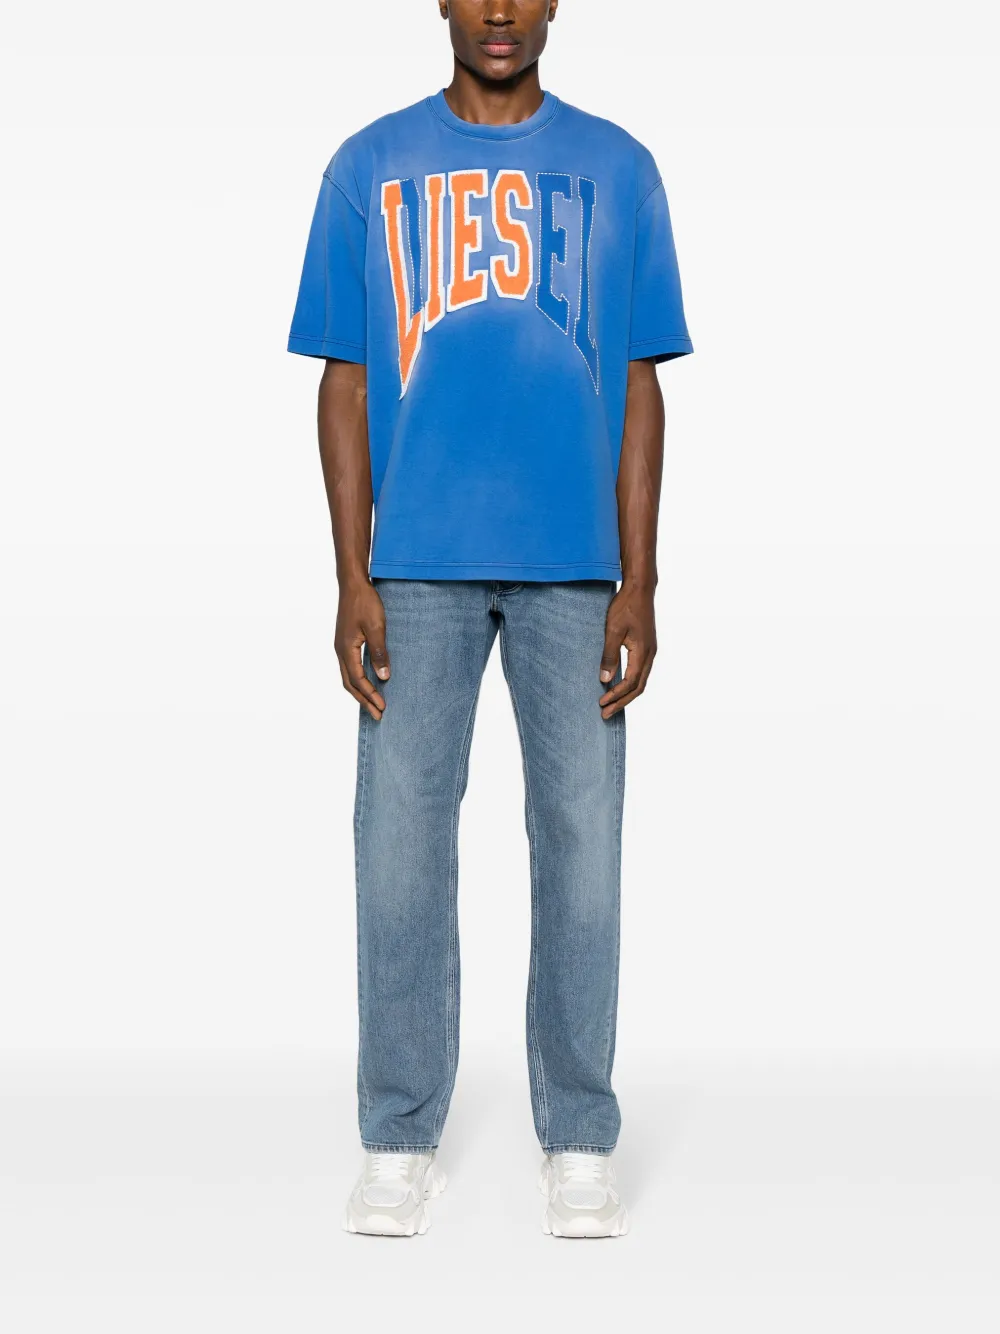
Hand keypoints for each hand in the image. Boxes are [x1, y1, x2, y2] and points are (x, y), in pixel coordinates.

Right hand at [335, 579, 389, 720]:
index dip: (370, 695)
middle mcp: (340, 651)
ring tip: (372, 704)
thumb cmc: (365, 603)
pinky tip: (368, 682)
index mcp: (346, 650)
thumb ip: (379, 653)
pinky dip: (358, 680)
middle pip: (350, 684)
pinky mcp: (345, 642)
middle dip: (364, 700)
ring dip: (360, 692)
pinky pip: (350, 667)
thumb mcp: (376, 628)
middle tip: (377, 715)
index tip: (382, 707)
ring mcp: (341, 647)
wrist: (353, 584)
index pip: (358, 680)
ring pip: (348, 677)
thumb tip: (383, 676)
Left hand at [599, 582, 656, 718]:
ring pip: (641, 681)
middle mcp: (650, 655)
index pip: (630, 683)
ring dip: (626, 695)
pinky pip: (640, 672)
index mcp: (643, 652)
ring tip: (611, 705)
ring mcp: (650, 651)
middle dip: (621, 702)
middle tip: (605, 714)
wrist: (640, 589)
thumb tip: (606, 679)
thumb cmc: (625, 607)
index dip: (616, 696)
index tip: (602, 704)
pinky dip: (630, 684)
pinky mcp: (646, 647)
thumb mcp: (613, 631)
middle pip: (638, 687)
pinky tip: (619, 686)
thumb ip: (609, 655)